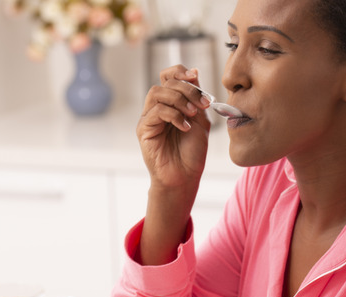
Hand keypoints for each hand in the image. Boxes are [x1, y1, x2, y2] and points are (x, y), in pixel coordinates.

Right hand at [137, 65, 212, 191]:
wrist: (185, 176)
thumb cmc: (192, 152)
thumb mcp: (200, 120)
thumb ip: (197, 98)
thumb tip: (194, 72)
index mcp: (171, 103)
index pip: (169, 76)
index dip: (180, 72)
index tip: (195, 76)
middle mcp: (157, 107)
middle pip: (165, 81)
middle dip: (187, 89)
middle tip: (202, 104)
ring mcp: (148, 118)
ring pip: (158, 92)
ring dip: (179, 99)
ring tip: (192, 114)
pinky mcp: (143, 129)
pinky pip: (156, 111)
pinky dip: (174, 115)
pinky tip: (184, 127)